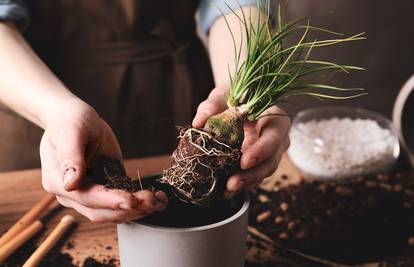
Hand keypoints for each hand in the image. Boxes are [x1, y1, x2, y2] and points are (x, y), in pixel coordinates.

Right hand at [40, 98, 166, 222]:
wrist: (74, 118)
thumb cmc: (69, 120)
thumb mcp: (70, 132)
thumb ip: (70, 157)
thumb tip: (70, 185)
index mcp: (57, 181)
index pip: (86, 197)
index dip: (110, 200)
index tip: (130, 200)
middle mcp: (72, 194)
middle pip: (101, 212)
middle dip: (128, 209)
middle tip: (151, 200)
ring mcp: (90, 193)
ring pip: (114, 212)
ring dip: (138, 209)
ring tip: (159, 200)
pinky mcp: (106, 187)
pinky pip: (123, 202)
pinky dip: (141, 203)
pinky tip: (159, 199)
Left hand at [192, 86, 290, 191]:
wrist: (237, 102)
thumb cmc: (234, 96)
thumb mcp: (223, 95)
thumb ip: (212, 106)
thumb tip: (198, 123)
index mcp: (276, 119)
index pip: (274, 136)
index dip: (261, 150)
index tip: (245, 161)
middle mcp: (277, 140)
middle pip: (271, 161)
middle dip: (252, 175)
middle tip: (231, 184)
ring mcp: (269, 154)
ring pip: (262, 173)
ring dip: (245, 184)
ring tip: (225, 191)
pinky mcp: (258, 164)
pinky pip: (252, 177)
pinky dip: (239, 184)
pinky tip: (223, 191)